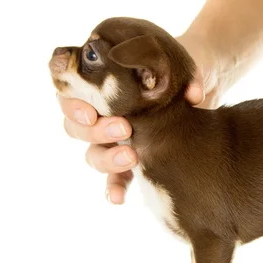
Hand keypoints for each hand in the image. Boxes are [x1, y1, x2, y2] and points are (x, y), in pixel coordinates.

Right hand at [58, 33, 220, 204]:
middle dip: (97, 131)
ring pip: (92, 153)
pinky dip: (114, 188)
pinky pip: (114, 178)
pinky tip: (119, 198)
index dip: (72, 105)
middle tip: (124, 129)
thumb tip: (194, 95)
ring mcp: (112, 138)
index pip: (68, 92)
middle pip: (77, 127)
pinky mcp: (131, 158)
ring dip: (107, 158)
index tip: (91, 113)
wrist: (195, 88)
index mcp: (99, 82)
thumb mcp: (179, 63)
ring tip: (132, 158)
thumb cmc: (175, 67)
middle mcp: (99, 112)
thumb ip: (186, 75)